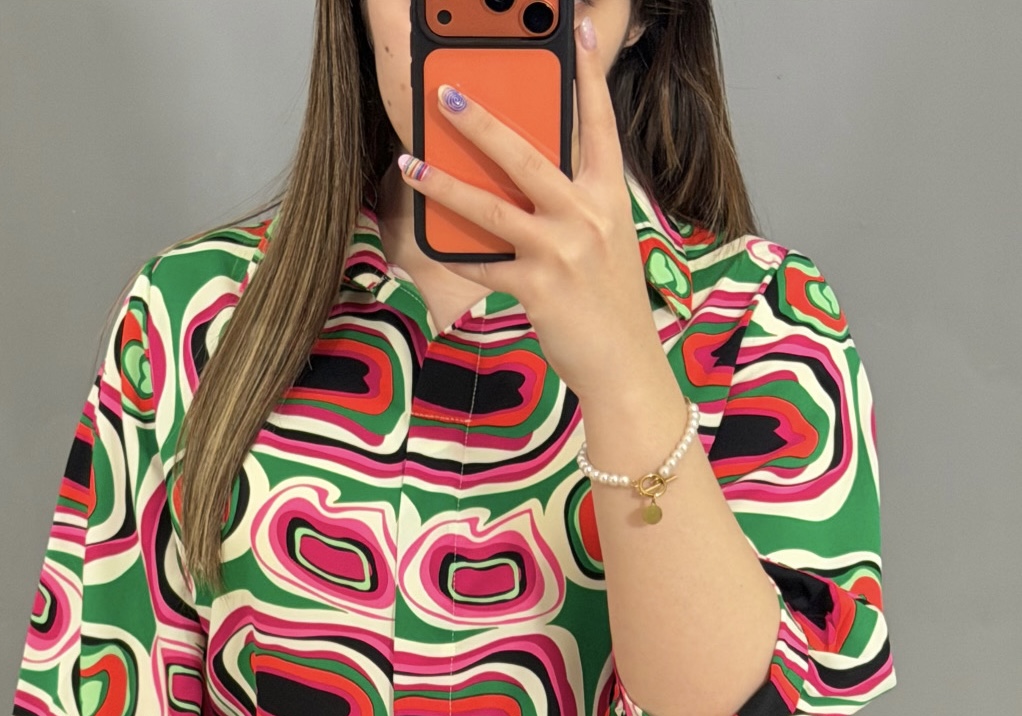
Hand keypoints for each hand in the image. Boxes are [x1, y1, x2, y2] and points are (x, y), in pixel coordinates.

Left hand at [396, 14, 671, 403]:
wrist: (624, 362)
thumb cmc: (610, 301)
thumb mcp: (605, 240)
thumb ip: (573, 205)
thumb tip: (522, 179)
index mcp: (608, 197)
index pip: (599, 123)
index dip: (589, 74)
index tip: (579, 29)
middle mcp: (587, 217)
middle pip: (525, 156)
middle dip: (479, 121)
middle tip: (444, 93)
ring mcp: (562, 252)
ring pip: (491, 208)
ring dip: (444, 184)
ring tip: (411, 162)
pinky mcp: (537, 289)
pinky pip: (484, 266)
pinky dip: (458, 256)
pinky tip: (433, 243)